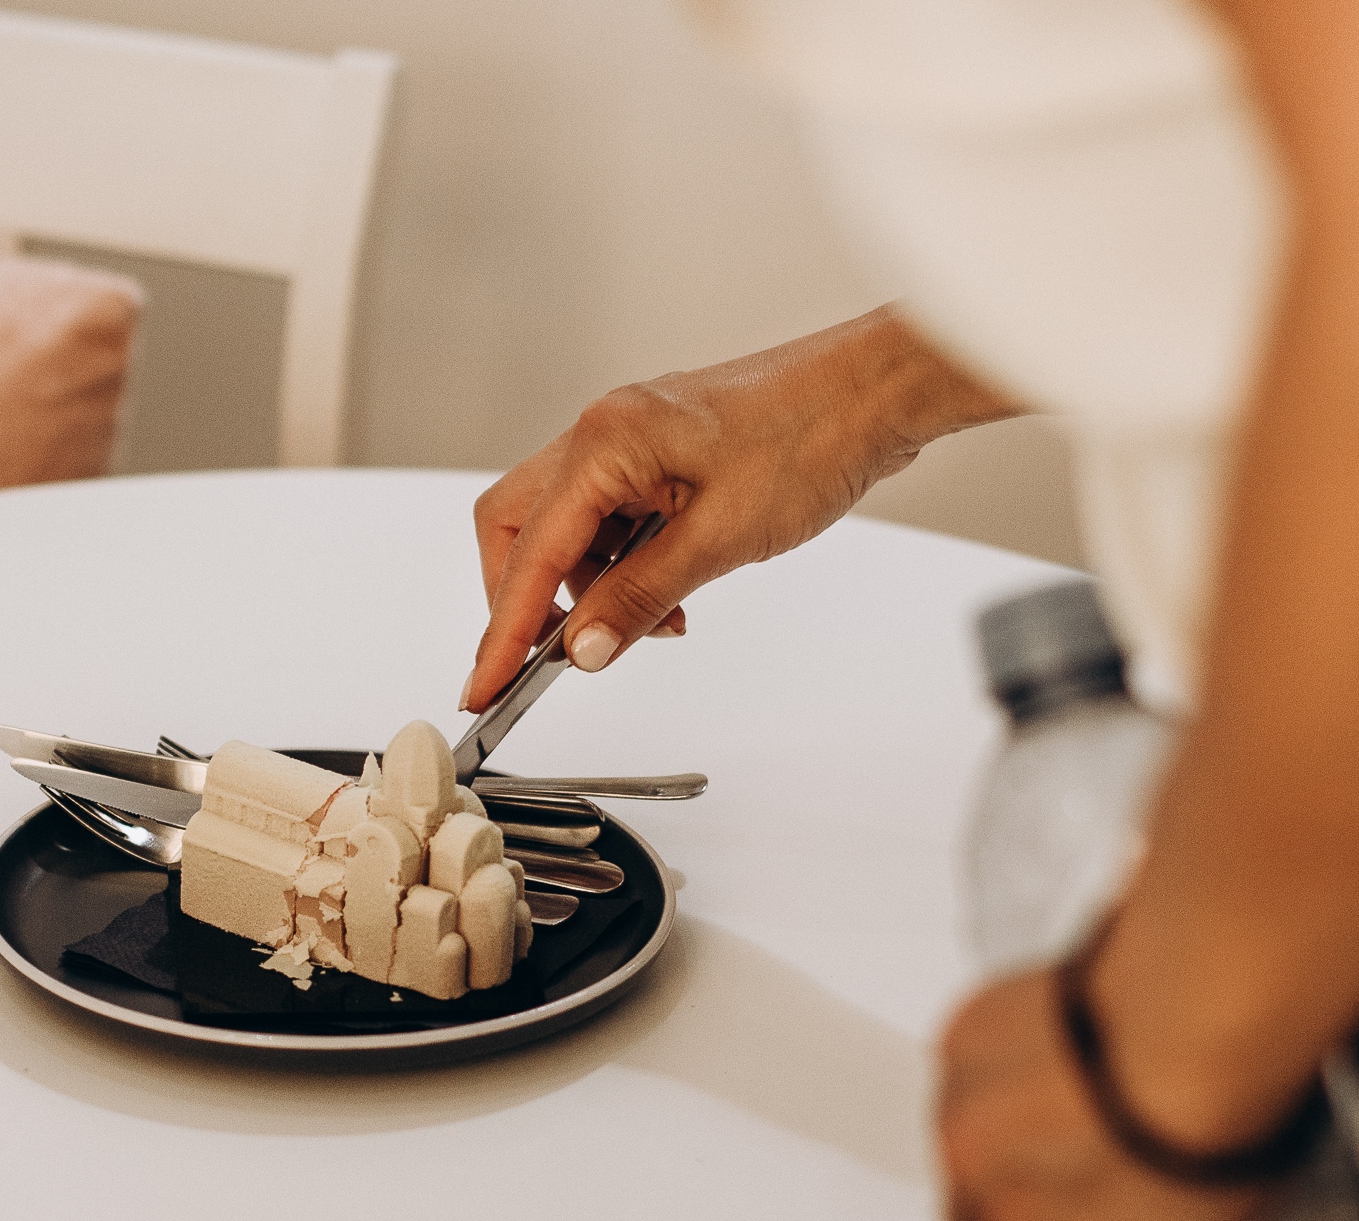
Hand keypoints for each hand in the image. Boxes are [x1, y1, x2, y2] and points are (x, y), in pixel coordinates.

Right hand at [461, 306, 1013, 709]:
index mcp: (604, 443)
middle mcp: (602, 433)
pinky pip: (608, 518)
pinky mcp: (658, 456)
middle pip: (518, 529)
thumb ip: (638, 597)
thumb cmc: (812, 439)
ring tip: (653, 622)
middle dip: (529, 601)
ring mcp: (628, 440)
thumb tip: (581, 649)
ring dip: (590, 587)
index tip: (484, 687)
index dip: (502, 630)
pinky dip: (622, 565)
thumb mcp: (718, 540)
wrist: (874, 395)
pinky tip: (667, 594)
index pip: (527, 552)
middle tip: (557, 660)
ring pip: (565, 528)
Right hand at [937, 968, 1265, 1220]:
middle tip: (1078, 1199)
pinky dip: (997, 1081)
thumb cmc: (1221, 1128)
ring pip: (961, 1175)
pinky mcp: (956, 1060)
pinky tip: (1055, 1063)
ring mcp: (964, 1144)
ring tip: (1066, 1122)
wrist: (1194, 1023)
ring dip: (1000, 1162)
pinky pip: (962, 1084)